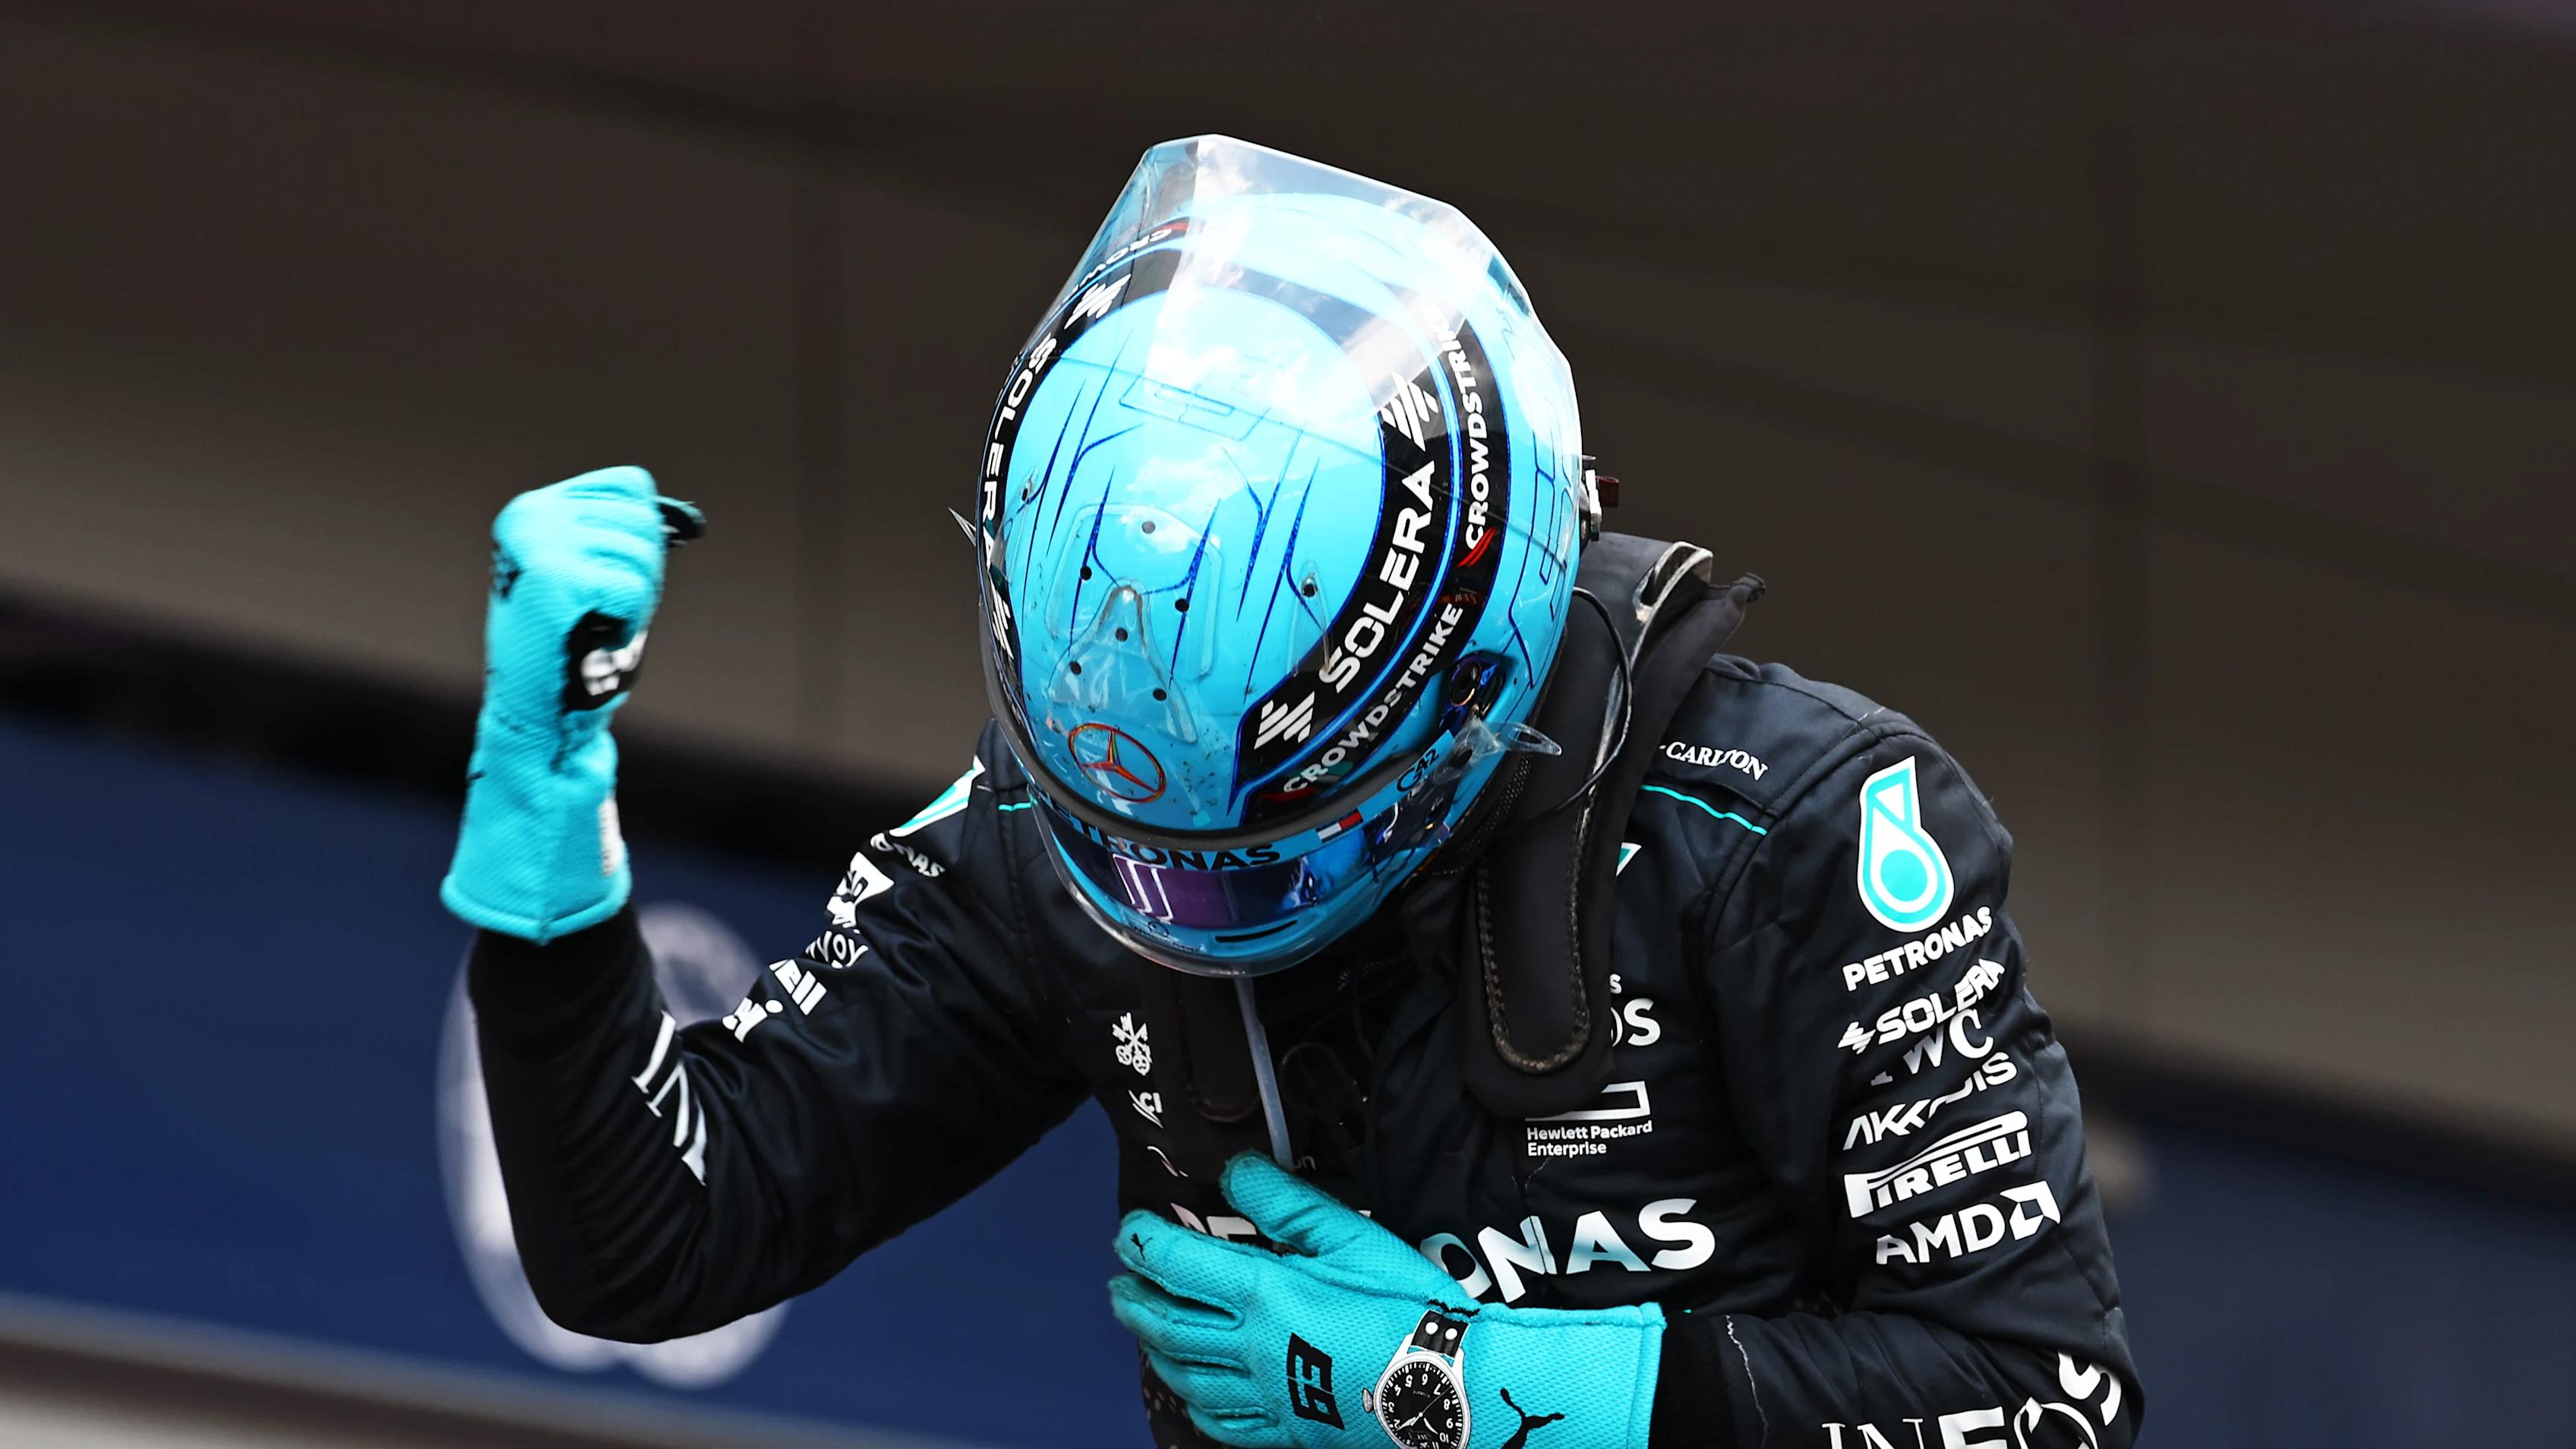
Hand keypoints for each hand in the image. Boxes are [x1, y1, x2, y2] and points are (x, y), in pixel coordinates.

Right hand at [439, 466, 701, 941]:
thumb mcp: (596, 582)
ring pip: (643, 552)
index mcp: (530, 511)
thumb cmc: (572, 661)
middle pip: (642, 519)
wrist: (539, 724)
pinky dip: (629, 619)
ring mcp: (540, 542)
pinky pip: (634, 583)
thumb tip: (678, 516)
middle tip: (597, 621)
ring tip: (592, 632)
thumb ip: (617, 537)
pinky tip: (593, 640)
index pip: (630, 488)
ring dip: (635, 604)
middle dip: (640, 576)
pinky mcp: (557, 576)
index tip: (601, 592)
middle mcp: (528, 515)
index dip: (638, 543)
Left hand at [1111, 1155, 1661, 1448]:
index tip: (1130, 1227)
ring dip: (1155, 1347)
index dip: (1144, 1241)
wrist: (1451, 1391)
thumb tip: (1236, 1170)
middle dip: (1135, 1299)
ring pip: (1185, 1375)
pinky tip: (1193, 1395)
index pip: (1177, 1264)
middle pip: (1168, 1324)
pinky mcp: (1289, 1430)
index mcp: (1264, 1294)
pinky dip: (1195, 1403)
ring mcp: (1266, 1396)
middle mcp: (1251, 1350)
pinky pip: (1222, 1422)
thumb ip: (1287, 1203)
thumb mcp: (1351, 1237)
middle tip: (1120, 1280)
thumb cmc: (1409, 1310)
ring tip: (1143, 1329)